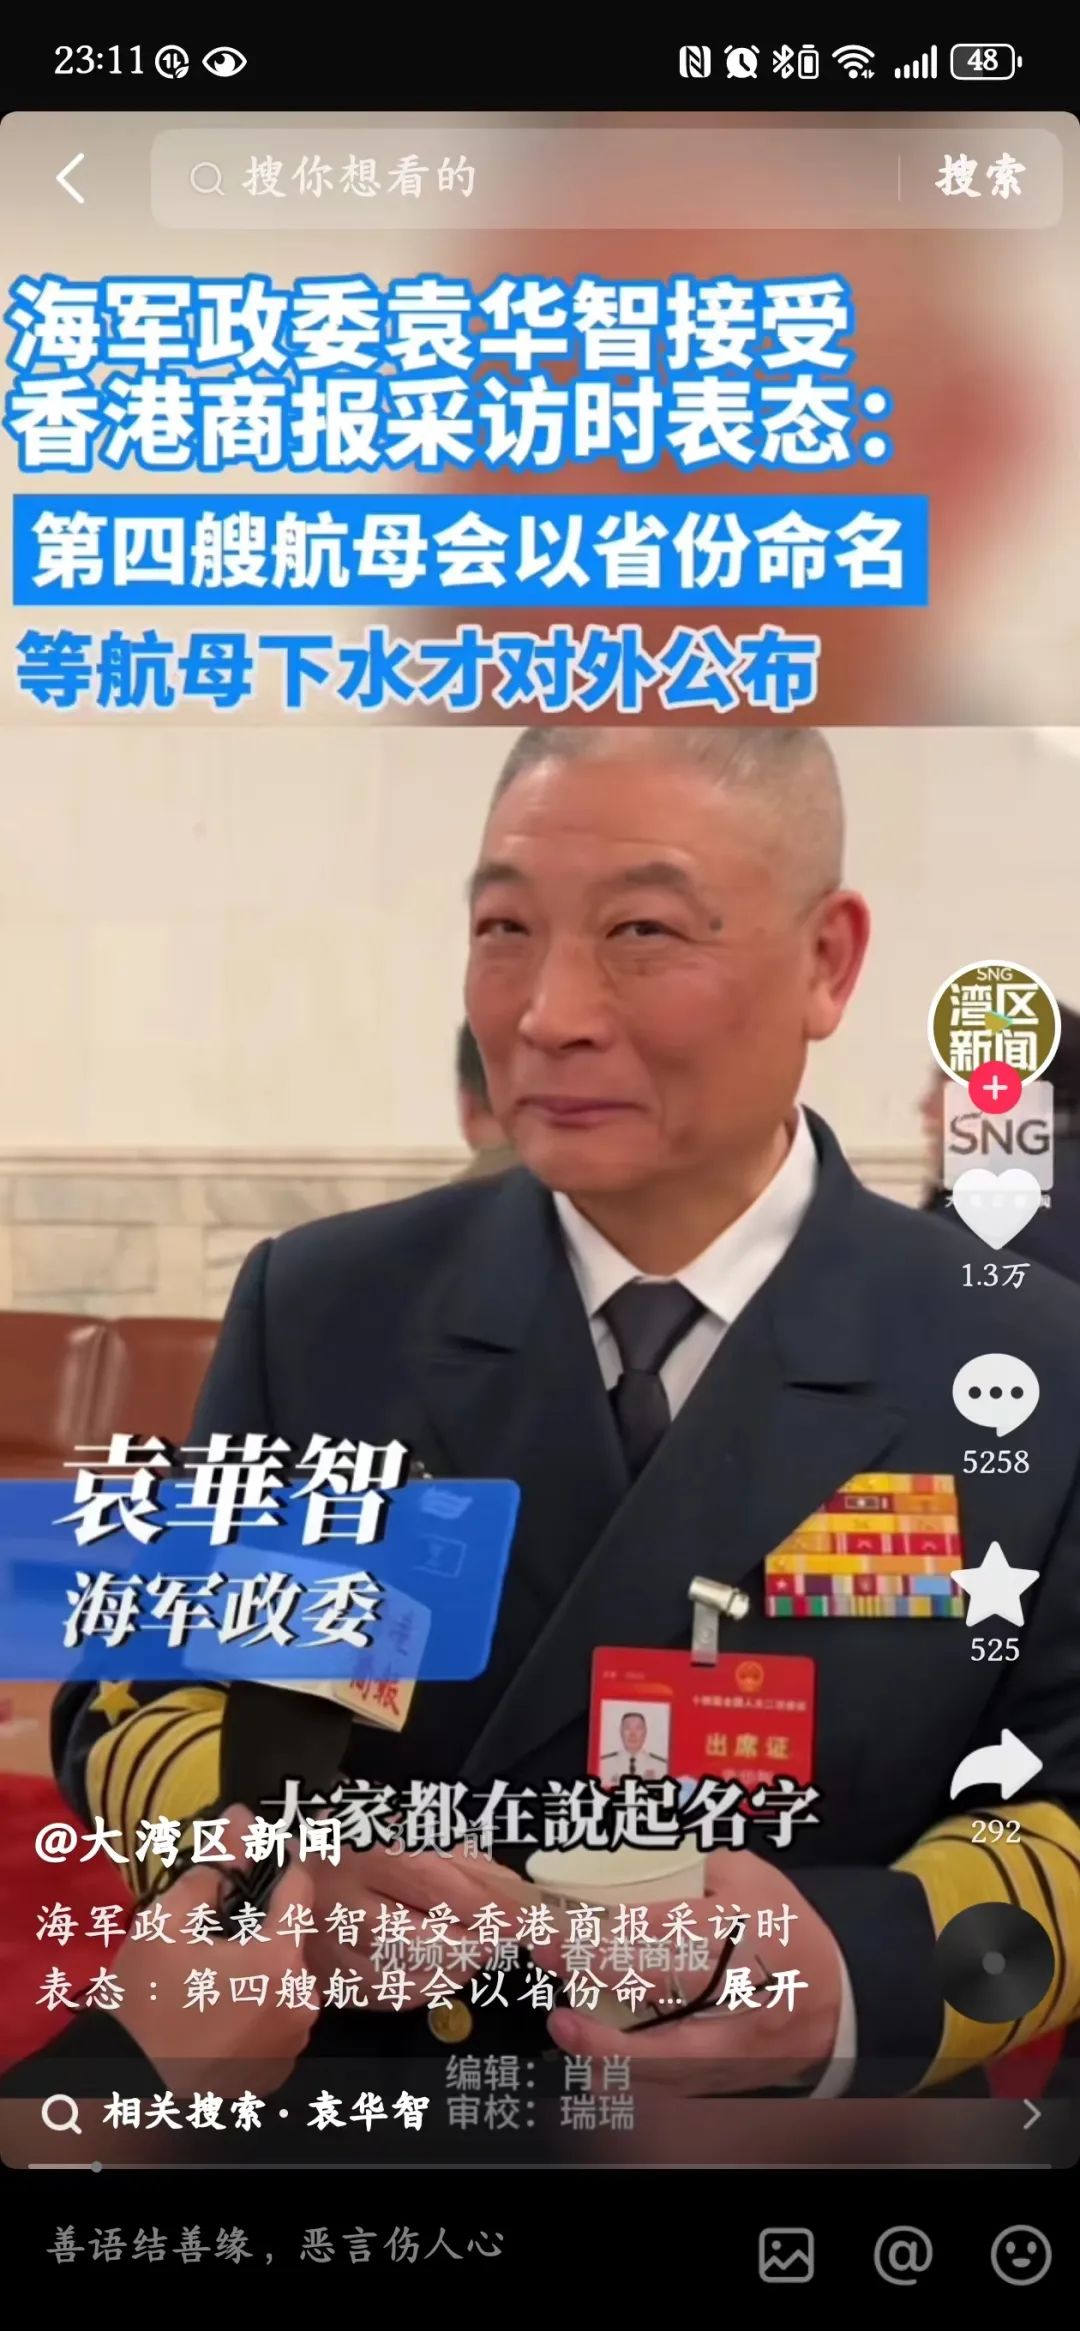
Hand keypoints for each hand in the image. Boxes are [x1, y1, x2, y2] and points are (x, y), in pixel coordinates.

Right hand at [117, 1805, 318, 2095]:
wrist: (125, 2090)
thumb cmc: (145, 2002)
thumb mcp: (166, 1924)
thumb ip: (213, 1870)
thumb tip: (241, 1819)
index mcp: (280, 1960)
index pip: (299, 1887)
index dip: (278, 1862)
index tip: (258, 1852)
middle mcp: (302, 2001)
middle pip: (289, 1938)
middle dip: (259, 1924)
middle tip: (216, 1927)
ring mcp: (293, 2042)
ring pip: (284, 1980)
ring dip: (258, 1967)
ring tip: (212, 1970)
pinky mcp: (278, 2072)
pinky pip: (275, 2020)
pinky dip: (255, 2007)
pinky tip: (216, 2008)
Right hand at [303, 1841, 505, 2003]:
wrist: (297, 1859)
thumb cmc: (365, 1838)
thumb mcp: (414, 1826)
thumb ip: (464, 1860)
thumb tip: (513, 1896)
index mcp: (360, 1848)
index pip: (432, 1884)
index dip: (485, 1905)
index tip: (524, 1919)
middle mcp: (334, 1900)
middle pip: (412, 1940)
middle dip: (467, 1946)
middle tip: (497, 1940)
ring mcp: (323, 1945)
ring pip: (398, 1979)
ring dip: (449, 1971)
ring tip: (471, 1953)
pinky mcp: (324, 1978)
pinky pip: (382, 1998)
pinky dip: (421, 1988)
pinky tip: (439, 1969)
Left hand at [524, 1851, 844, 2095]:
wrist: (836, 2003)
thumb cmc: (788, 1934)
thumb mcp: (750, 1878)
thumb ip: (690, 1868)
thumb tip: (624, 1866)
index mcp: (745, 1936)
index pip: (662, 1940)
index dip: (599, 1941)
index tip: (553, 1934)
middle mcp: (740, 2000)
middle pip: (660, 2004)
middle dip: (597, 1989)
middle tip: (550, 1971)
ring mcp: (734, 2049)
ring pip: (664, 2064)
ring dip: (605, 2052)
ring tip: (564, 2029)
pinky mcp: (725, 2079)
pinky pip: (672, 2088)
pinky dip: (630, 2079)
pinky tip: (595, 2062)